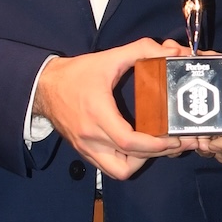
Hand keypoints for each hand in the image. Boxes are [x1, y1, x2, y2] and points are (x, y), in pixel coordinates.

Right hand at [32, 37, 191, 178]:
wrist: (43, 87)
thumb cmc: (76, 74)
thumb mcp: (109, 58)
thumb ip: (142, 50)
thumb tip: (173, 52)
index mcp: (97, 114)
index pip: (128, 141)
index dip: (155, 145)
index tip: (175, 138)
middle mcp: (90, 137)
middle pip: (127, 162)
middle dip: (157, 155)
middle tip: (177, 142)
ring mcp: (86, 148)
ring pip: (118, 171)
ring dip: (140, 162)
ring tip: (157, 146)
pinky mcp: (85, 152)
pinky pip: (109, 168)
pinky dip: (127, 162)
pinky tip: (139, 148)